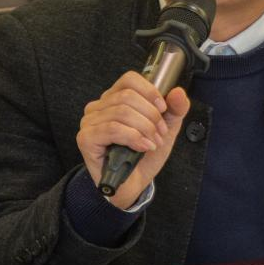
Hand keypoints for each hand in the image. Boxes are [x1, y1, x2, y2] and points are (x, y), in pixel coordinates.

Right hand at [76, 71, 189, 208]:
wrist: (134, 184)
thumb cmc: (144, 155)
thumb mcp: (166, 129)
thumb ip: (175, 109)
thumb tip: (177, 91)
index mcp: (115, 98)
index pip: (129, 79)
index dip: (150, 92)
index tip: (163, 109)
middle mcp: (98, 106)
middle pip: (128, 96)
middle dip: (151, 116)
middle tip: (160, 134)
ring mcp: (89, 122)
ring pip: (122, 112)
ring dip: (144, 129)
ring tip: (152, 143)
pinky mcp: (86, 138)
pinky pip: (112, 129)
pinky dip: (133, 137)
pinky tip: (142, 147)